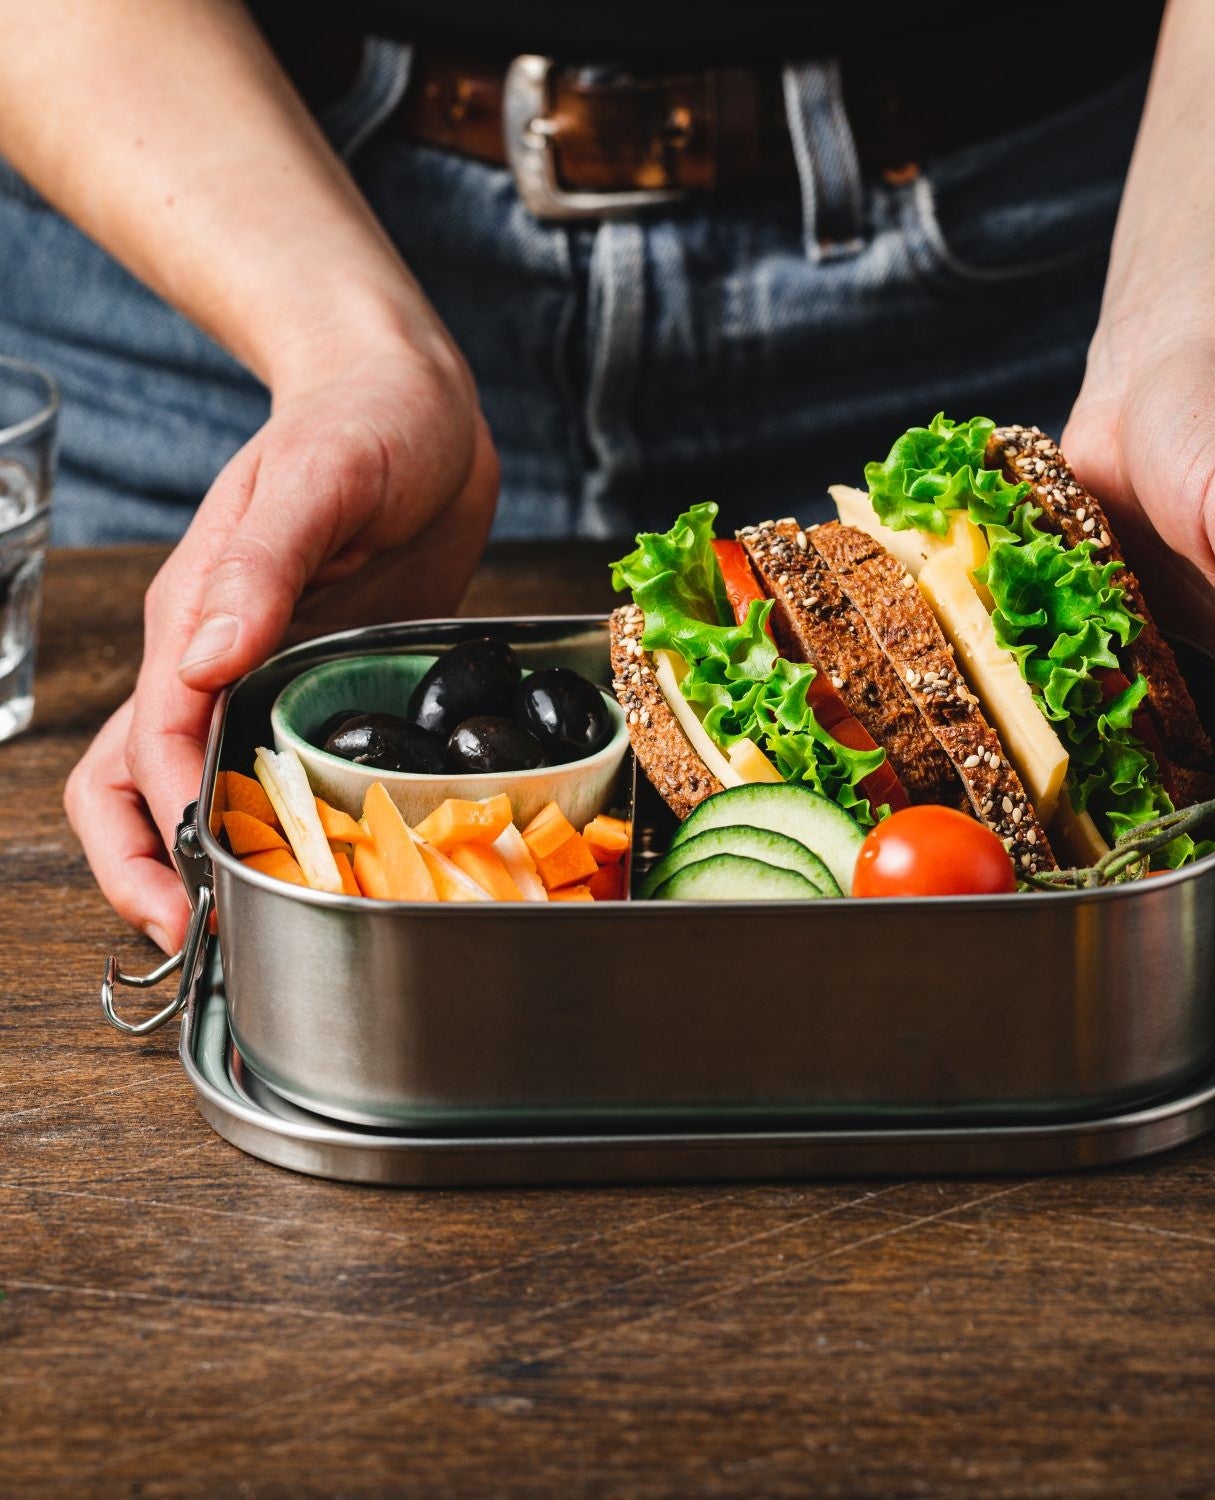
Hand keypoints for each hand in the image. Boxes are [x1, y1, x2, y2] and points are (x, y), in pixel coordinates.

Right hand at [65, 331, 499, 950]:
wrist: (416, 403)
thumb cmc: (364, 422)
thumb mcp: (318, 478)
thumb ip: (260, 567)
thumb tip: (201, 661)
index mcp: (196, 617)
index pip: (151, 748)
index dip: (163, 830)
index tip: (199, 894)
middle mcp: (217, 655)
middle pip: (141, 782)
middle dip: (152, 865)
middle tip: (205, 936)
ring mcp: (269, 671)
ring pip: (201, 781)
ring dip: (210, 852)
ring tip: (255, 916)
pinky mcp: (324, 679)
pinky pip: (283, 761)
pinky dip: (284, 816)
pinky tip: (328, 853)